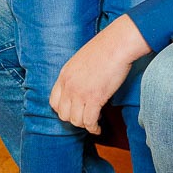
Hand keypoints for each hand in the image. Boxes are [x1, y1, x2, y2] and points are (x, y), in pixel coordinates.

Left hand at [50, 15, 150, 133]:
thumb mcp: (82, 60)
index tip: (73, 111)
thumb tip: (82, 85)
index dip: (63, 110)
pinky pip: (90, 121)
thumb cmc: (106, 48)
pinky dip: (94, 128)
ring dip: (85, 124)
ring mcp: (80, 93)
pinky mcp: (95, 98)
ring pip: (76, 120)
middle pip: (63, 114)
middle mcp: (69, 85)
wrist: (118, 44)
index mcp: (64, 75)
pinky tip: (98, 128)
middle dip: (74, 119)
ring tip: (93, 123)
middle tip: (85, 117)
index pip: (54, 102)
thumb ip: (77, 74)